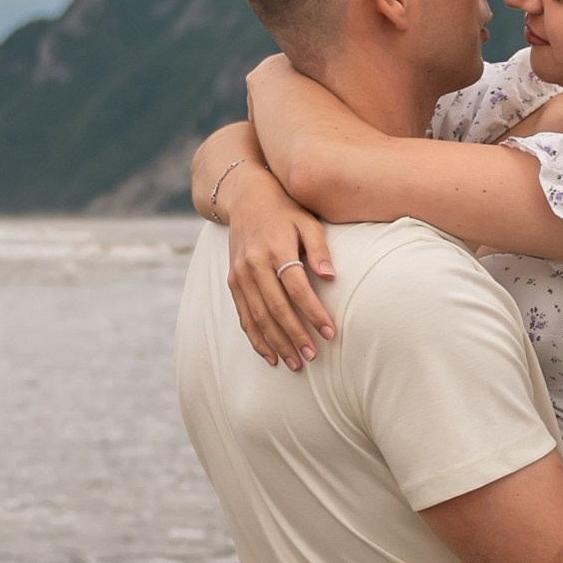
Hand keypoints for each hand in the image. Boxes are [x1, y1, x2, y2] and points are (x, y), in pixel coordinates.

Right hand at [226, 164, 336, 364]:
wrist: (246, 198)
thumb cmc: (286, 211)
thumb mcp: (308, 222)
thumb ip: (319, 249)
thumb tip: (330, 276)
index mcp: (276, 249)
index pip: (297, 288)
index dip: (314, 312)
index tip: (330, 332)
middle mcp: (254, 265)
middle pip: (276, 308)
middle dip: (295, 335)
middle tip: (312, 356)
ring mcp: (240, 275)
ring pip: (258, 316)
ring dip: (276, 343)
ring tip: (294, 363)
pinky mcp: (233, 281)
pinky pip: (244, 315)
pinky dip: (256, 337)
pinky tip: (269, 355)